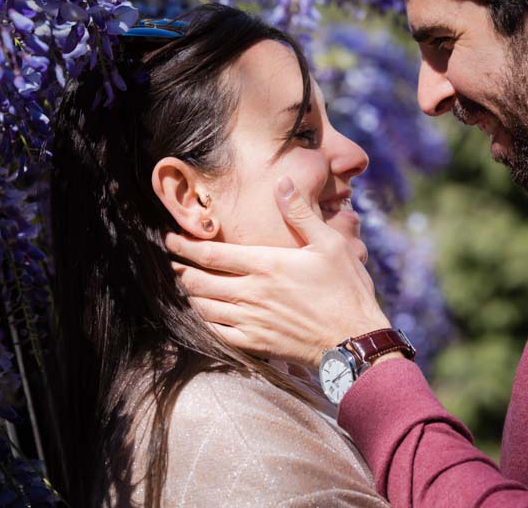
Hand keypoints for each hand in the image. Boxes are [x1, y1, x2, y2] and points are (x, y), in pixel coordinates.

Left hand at [166, 176, 390, 367]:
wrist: (356, 340)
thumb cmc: (346, 289)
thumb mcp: (330, 243)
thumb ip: (300, 213)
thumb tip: (282, 183)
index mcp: (266, 265)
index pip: (211, 254)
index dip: (185, 246)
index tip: (171, 239)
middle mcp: (252, 293)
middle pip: (200, 281)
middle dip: (182, 269)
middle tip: (174, 261)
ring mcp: (252, 321)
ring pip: (204, 308)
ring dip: (190, 294)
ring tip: (186, 284)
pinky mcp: (257, 344)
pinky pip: (218, 333)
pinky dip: (205, 321)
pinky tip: (205, 314)